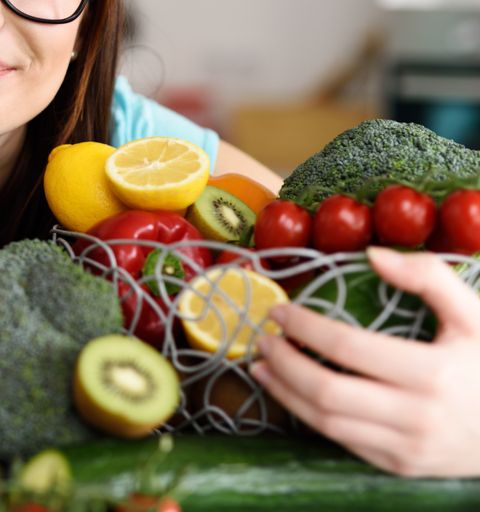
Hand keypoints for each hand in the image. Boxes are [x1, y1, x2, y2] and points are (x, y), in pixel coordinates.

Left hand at [250, 246, 479, 476]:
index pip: (348, 347)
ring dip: (284, 392)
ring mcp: (408, 447)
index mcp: (433, 373)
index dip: (305, 327)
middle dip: (284, 361)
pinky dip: (309, 416)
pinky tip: (292, 393)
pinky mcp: (401, 466)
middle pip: (327, 390)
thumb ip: (429, 277)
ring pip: (326, 422)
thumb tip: (372, 255)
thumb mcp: (476, 314)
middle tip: (263, 338)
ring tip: (262, 365)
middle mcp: (418, 416)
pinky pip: (343, 441)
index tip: (280, 311)